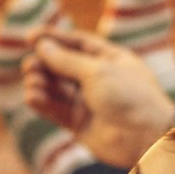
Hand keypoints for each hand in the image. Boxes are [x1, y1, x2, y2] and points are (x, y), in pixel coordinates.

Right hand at [23, 28, 174, 166]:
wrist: (145, 136)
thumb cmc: (129, 96)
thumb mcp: (96, 70)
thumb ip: (66, 60)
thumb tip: (42, 46)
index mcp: (110, 59)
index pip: (77, 43)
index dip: (54, 38)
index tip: (30, 37)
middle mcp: (99, 79)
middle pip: (63, 66)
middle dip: (44, 64)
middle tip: (30, 65)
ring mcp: (89, 102)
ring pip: (57, 89)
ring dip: (41, 83)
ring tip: (33, 82)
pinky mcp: (80, 124)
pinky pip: (56, 110)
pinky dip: (42, 103)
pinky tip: (32, 96)